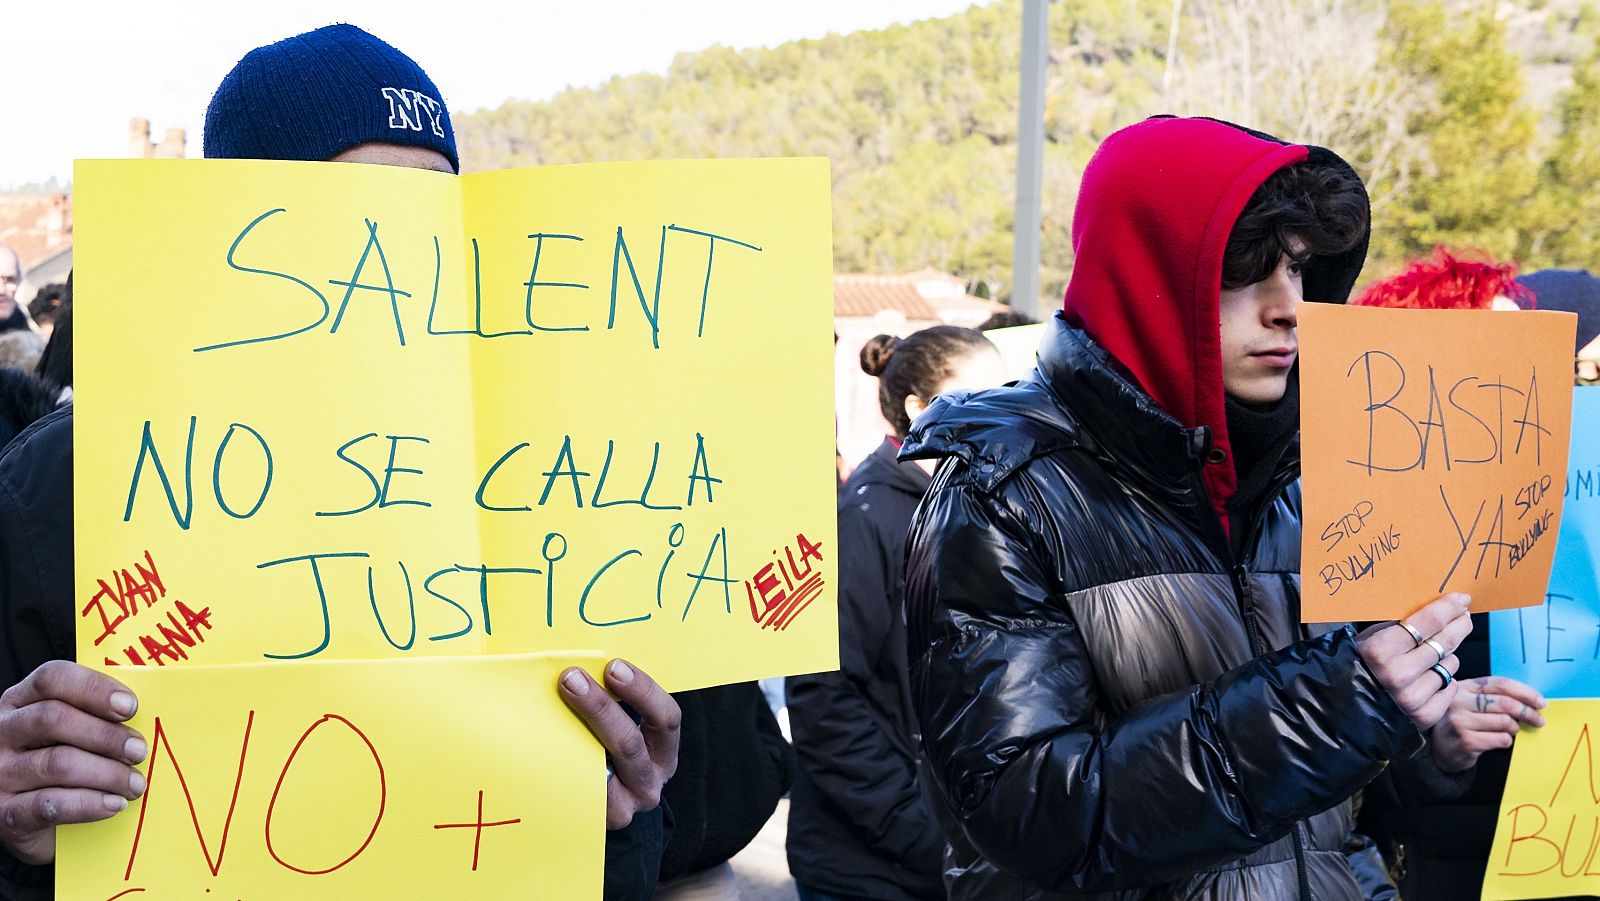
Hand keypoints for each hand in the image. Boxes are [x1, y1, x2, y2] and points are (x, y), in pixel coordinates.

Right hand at [0, 661, 146, 864]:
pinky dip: (88, 804)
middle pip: (53, 718)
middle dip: (105, 735)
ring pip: (56, 762)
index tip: (130, 707)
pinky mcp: (4, 813)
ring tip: (136, 784)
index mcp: (21, 701)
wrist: (38, 823)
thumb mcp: (76, 733)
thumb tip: (149, 714)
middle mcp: (2, 732)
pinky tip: (113, 804)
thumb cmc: (65, 763)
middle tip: (139, 751)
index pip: (52, 679)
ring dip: (106, 773)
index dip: (94, 688)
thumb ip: (100, 717)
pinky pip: (48, 804)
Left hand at [558, 658, 679, 829]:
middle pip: (630, 745)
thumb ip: (615, 697)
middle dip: (600, 708)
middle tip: (572, 679)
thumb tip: (579, 660)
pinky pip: (576, 791)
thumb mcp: (627, 726)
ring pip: (600, 770)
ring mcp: (623, 807)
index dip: (642, 690)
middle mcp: (649, 783)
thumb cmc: (611, 749)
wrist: (606, 804)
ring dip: (573, 737)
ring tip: (549, 711)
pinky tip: (539, 743)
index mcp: (664, 752)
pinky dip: (557, 764)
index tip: (614, 667)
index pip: (666, 719)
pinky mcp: (594, 820)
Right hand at [1355, 593, 1473, 731]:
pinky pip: (1450, 687)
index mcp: (1381, 650)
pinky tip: (1431, 677)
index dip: (1448, 608)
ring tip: (1431, 657)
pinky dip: (1446, 680)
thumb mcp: (1371, 637)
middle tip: (1464, 617)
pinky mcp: (1424, 715)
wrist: (1347, 703)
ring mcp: (1412, 698)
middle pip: (1444, 642)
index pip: (1427, 622)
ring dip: (1447, 657)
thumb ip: (1400, 626)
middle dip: (1459, 625)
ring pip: (1450, 664)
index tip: (1462, 599)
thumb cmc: (1361, 663)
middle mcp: (1398, 674)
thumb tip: (1437, 608)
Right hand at [1431, 675, 1546, 771]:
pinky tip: (1499, 740)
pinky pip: (1501, 739)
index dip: (1525, 692)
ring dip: (1515, 728)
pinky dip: (1507, 741)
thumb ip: (1491, 696)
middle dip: (1528, 712)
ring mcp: (1461, 721)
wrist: (1439, 749)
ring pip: (1505, 722)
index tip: (1541, 702)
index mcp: (1463, 687)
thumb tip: (1531, 700)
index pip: (1500, 684)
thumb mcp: (1470, 702)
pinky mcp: (1466, 741)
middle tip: (1539, 720)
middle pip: (1505, 703)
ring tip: (1512, 731)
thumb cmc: (1461, 723)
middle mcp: (1459, 701)